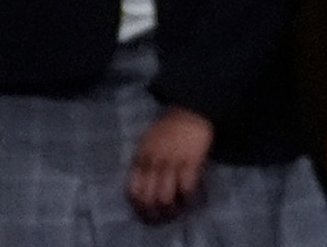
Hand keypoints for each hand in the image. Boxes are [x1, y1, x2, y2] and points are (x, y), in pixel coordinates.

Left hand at [126, 107, 212, 223]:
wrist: (193, 108)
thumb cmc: (170, 125)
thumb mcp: (148, 141)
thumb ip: (144, 160)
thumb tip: (143, 183)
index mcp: (141, 158)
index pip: (133, 190)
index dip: (138, 206)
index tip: (146, 212)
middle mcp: (154, 163)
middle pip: (149, 198)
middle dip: (154, 213)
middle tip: (162, 217)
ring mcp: (172, 162)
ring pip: (166, 196)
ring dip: (172, 209)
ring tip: (177, 211)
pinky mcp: (191, 161)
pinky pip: (187, 187)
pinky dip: (189, 197)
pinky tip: (191, 198)